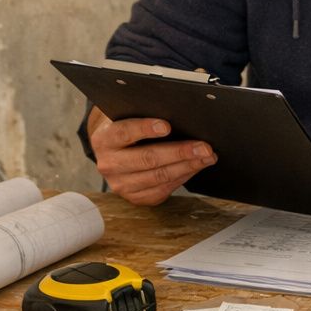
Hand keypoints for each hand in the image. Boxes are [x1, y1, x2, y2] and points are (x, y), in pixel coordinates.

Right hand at [88, 107, 215, 205]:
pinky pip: (163, 189)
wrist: (114, 151)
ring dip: (188, 166)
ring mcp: (121, 184)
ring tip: (207, 157)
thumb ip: (145, 114)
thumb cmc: (128, 128)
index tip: (167, 126)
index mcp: (104, 139)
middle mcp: (109, 164)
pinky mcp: (135, 197)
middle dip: (180, 152)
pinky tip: (196, 167)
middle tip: (204, 146)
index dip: (145, 129)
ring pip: (159, 176)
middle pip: (148, 159)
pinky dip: (183, 177)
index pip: (124, 132)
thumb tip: (179, 113)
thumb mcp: (128, 116)